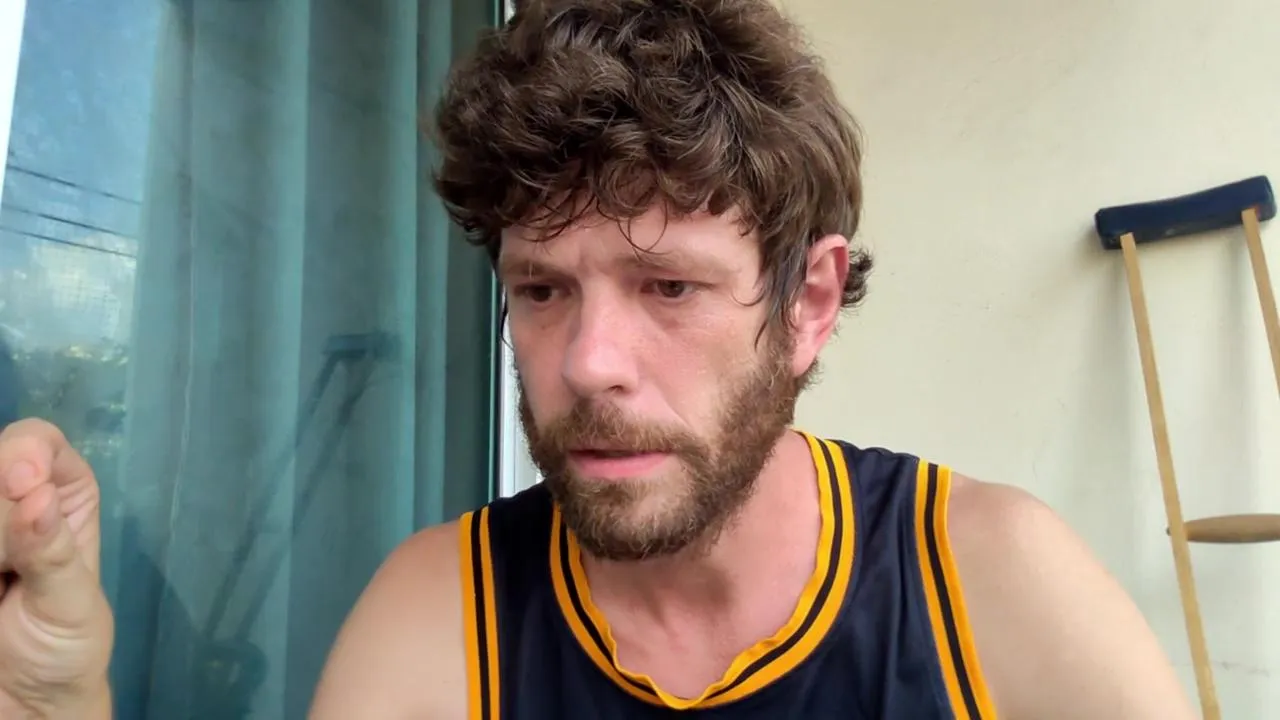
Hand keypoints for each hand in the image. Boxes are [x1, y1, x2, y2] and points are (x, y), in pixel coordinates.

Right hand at [0, 419, 112, 718]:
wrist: (28, 702)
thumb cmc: (65, 647)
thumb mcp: (70, 602)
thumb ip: (52, 550)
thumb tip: (35, 494)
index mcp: (62, 495)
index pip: (41, 443)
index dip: (25, 451)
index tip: (20, 482)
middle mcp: (12, 499)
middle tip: (4, 569)